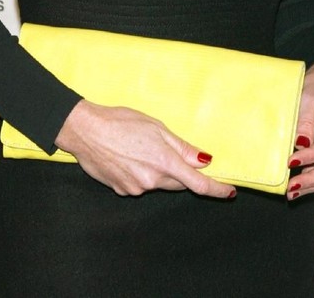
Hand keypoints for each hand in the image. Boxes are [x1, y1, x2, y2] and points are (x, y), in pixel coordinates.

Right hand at [55, 100, 235, 198]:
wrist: (85, 130)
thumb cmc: (120, 121)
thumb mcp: (156, 127)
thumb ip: (181, 147)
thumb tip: (204, 160)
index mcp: (164, 162)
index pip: (198, 184)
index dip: (216, 189)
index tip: (228, 192)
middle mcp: (152, 180)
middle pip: (177, 183)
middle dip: (180, 172)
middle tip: (166, 150)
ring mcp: (136, 188)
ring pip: (158, 183)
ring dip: (157, 170)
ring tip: (138, 146)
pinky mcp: (121, 190)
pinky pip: (140, 184)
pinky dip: (140, 173)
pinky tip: (127, 156)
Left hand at [285, 59, 313, 199]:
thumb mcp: (308, 98)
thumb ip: (305, 121)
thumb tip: (301, 145)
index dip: (310, 158)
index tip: (290, 161)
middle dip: (311, 180)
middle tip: (291, 186)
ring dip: (310, 185)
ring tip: (291, 192)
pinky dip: (310, 179)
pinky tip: (295, 185)